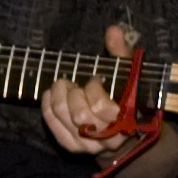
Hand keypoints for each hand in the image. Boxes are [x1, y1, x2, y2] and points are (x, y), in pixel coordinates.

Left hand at [42, 24, 151, 153]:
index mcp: (124, 122)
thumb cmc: (127, 100)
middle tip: (74, 82)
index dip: (93, 87)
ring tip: (65, 85)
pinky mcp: (71, 146)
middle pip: (79, 113)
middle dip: (73, 91)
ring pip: (63, 114)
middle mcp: (106, 140)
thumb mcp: (129, 76)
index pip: (100, 105)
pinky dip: (48, 104)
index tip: (95, 80)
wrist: (124, 138)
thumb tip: (113, 31)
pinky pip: (51, 122)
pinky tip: (52, 93)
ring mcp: (87, 145)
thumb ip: (123, 54)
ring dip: (60, 94)